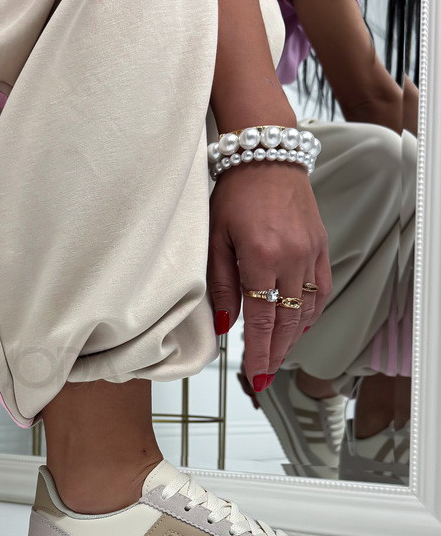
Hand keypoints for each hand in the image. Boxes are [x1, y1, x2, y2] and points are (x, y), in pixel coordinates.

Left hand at [208, 162, 331, 391]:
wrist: (267, 157)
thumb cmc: (233, 196)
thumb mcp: (215, 239)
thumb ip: (220, 284)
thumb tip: (223, 325)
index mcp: (261, 258)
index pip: (262, 320)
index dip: (258, 353)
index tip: (256, 376)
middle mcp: (292, 259)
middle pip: (287, 321)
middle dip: (274, 354)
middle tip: (264, 378)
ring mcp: (311, 253)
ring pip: (306, 310)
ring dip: (292, 339)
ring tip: (276, 359)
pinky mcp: (321, 246)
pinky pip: (321, 289)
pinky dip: (310, 314)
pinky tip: (297, 328)